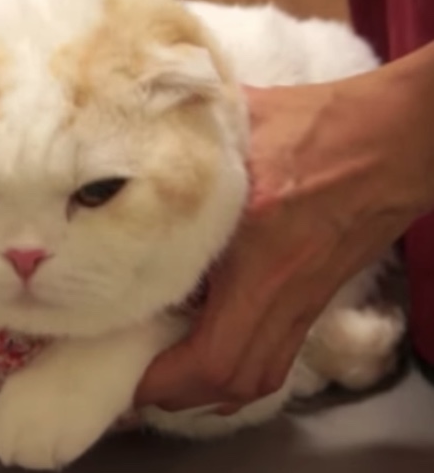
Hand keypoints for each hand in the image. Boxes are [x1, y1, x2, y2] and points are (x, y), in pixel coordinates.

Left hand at [135, 60, 433, 412]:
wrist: (395, 141)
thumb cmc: (319, 127)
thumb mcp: (240, 127)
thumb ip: (180, 143)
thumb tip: (126, 146)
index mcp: (260, 256)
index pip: (212, 354)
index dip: (164, 380)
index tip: (125, 374)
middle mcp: (284, 293)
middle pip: (232, 381)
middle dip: (174, 393)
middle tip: (132, 377)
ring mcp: (305, 302)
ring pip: (258, 378)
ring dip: (205, 391)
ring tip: (163, 376)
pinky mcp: (315, 299)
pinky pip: (277, 357)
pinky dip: (238, 372)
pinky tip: (208, 357)